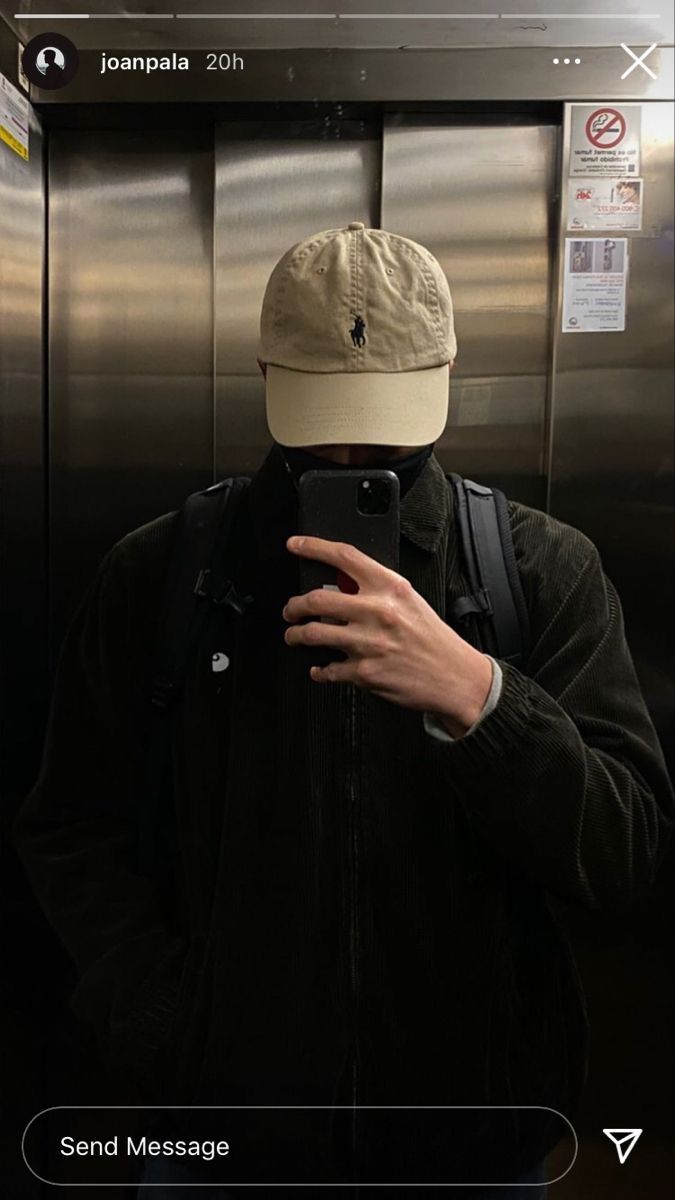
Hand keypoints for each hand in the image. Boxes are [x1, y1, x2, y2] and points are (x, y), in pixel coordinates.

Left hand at [282, 536, 492, 736]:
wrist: (455, 676)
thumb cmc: (434, 640)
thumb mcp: (410, 601)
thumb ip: (376, 591)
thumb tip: (340, 586)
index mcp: (390, 588)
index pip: (344, 557)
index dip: (313, 547)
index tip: (296, 545)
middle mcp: (377, 612)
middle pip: (316, 599)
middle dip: (294, 606)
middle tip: (291, 610)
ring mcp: (368, 643)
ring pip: (312, 634)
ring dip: (296, 635)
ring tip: (295, 636)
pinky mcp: (364, 672)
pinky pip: (327, 669)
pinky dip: (319, 670)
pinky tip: (320, 668)